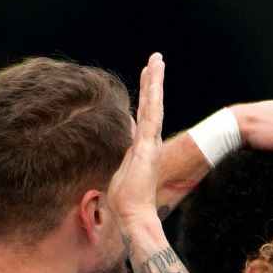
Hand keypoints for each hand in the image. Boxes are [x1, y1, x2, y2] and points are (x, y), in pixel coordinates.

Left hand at [110, 53, 167, 230]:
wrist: (132, 214)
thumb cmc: (124, 200)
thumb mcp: (118, 173)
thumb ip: (120, 159)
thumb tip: (115, 154)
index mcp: (142, 146)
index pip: (144, 114)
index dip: (146, 94)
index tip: (147, 76)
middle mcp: (149, 141)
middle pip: (152, 104)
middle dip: (154, 80)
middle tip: (156, 59)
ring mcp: (150, 141)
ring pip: (154, 104)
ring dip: (155, 81)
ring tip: (157, 60)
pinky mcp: (147, 144)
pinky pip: (152, 114)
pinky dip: (154, 95)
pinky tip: (154, 79)